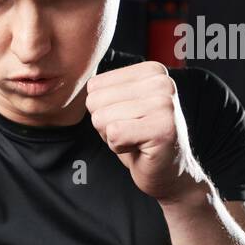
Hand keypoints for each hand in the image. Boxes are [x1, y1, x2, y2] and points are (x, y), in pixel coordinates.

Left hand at [84, 60, 206, 203]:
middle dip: (105, 124)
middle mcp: (161, 82)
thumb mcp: (120, 105)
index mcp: (151, 71)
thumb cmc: (140, 139)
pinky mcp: (162, 128)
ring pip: (101, 118)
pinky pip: (114, 134)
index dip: (103, 109)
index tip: (128, 119)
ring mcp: (164, 104)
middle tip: (131, 132)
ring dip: (113, 136)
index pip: (95, 85)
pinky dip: (119, 147)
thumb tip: (76, 79)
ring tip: (136, 139)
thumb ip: (105, 89)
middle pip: (95, 100)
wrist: (168, 172)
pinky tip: (140, 148)